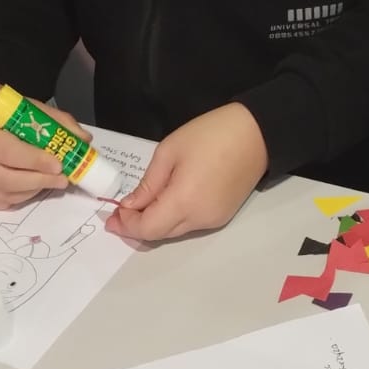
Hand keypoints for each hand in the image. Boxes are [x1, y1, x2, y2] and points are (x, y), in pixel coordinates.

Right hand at [0, 81, 88, 209]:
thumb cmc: (3, 112)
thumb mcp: (29, 107)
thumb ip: (57, 122)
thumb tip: (84, 140)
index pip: (10, 153)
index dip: (36, 161)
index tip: (59, 165)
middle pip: (9, 179)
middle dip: (40, 181)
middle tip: (62, 179)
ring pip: (7, 194)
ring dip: (34, 191)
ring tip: (50, 181)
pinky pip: (0, 203)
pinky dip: (20, 198)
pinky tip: (31, 187)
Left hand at [106, 105, 266, 242]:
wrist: (258, 133)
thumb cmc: (210, 135)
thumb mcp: (169, 151)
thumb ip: (148, 184)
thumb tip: (130, 206)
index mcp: (184, 201)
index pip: (147, 229)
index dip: (126, 226)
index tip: (111, 215)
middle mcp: (199, 219)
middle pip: (160, 235)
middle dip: (137, 227)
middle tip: (120, 213)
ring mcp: (214, 220)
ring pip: (175, 232)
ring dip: (155, 223)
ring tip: (140, 205)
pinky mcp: (223, 216)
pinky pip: (190, 225)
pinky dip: (172, 219)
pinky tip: (165, 202)